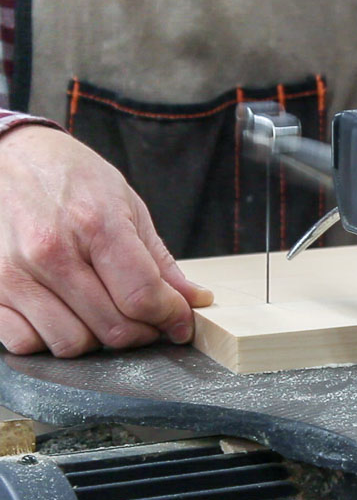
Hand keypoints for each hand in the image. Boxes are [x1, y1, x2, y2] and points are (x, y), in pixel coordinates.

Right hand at [0, 125, 212, 356]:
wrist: (6, 155)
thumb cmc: (71, 177)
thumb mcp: (127, 205)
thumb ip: (159, 260)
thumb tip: (194, 300)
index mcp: (95, 225)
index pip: (142, 296)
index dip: (171, 317)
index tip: (180, 322)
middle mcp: (51, 252)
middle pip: (113, 328)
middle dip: (143, 331)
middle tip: (149, 319)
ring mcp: (14, 273)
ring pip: (72, 344)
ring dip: (98, 339)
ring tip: (105, 314)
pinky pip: (25, 343)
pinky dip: (51, 340)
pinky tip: (65, 316)